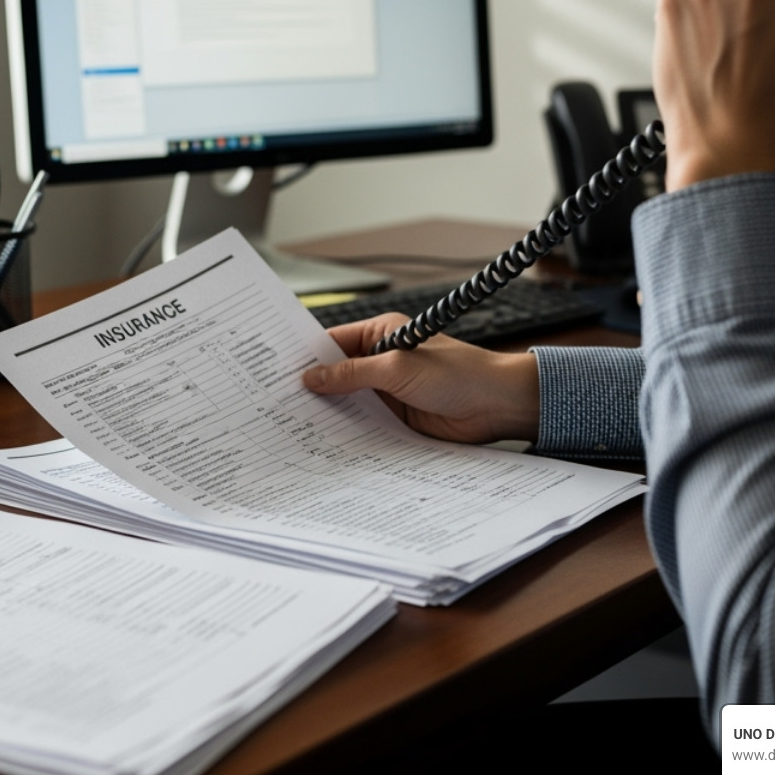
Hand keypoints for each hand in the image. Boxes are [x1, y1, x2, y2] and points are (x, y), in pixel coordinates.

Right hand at [302, 313, 539, 443]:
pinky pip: (364, 423)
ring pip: (348, 401)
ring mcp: (388, 390)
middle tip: (279, 401)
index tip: (278, 371)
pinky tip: (326, 440)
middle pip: (337, 374)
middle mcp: (382, 361)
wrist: (496, 405)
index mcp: (381, 334)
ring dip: (330, 411)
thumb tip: (312, 377)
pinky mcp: (396, 417)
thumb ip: (352, 374)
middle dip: (314, 387)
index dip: (307, 356)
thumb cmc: (458, 374)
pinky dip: (348, 430)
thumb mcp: (397, 368)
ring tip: (294, 424)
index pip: (332, 342)